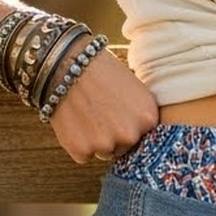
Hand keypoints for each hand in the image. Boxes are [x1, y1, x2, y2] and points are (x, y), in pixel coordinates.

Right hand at [47, 46, 159, 164]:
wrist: (67, 61)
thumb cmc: (101, 70)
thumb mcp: (134, 88)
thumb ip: (140, 116)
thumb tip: (140, 136)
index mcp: (148, 118)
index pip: (142, 136)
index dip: (127, 125)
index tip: (116, 111)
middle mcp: (130, 135)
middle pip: (124, 148)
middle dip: (112, 135)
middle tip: (98, 111)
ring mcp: (105, 144)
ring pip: (103, 152)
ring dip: (95, 140)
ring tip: (85, 113)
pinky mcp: (81, 151)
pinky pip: (83, 154)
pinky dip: (77, 142)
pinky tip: (73, 120)